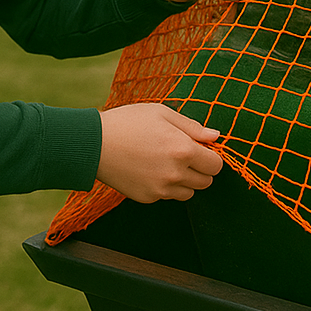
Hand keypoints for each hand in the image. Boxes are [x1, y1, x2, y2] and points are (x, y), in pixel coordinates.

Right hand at [97, 104, 223, 202]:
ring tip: (166, 162)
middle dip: (200, 169)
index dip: (211, 156)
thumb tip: (215, 136)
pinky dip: (165, 186)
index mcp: (183, 150)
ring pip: (189, 192)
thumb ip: (192, 127)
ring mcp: (161, 189)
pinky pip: (167, 196)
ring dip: (185, 180)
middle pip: (206, 182)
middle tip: (183, 154)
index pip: (216, 165)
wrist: (94, 143)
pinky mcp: (147, 198)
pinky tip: (150, 169)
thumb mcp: (162, 113)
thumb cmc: (128, 122)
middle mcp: (176, 173)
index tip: (200, 148)